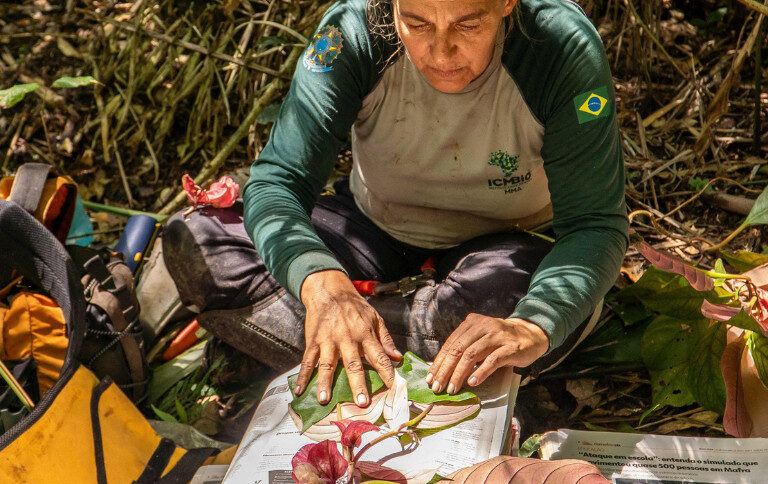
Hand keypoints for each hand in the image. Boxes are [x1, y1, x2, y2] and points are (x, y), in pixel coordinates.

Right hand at [293, 270, 401, 406]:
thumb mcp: (375, 318)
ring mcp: (328, 340)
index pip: (379, 356)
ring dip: (325, 383)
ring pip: (327, 364)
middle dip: (358, 384)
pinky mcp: (313, 340)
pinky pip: (307, 360)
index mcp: (365, 333)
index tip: (392, 387)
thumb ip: (385, 339)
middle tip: (361, 402)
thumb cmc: (354, 306)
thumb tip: (398, 357)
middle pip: (353, 364)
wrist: (329, 291)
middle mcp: (347, 338)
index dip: (386, 372)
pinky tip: (299, 389)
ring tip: (325, 400)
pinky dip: (302, 375)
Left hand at [426, 314, 548, 393]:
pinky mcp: (510, 347)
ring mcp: (497, 336)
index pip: (451, 344)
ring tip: (452, 388)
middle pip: (458, 349)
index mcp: (472, 323)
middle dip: (445, 370)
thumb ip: (465, 347)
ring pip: (472, 355)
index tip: (430, 378)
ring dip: (459, 373)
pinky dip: (480, 372)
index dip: (439, 362)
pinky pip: (492, 360)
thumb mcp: (480, 338)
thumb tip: (442, 369)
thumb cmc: (501, 340)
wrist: (531, 334)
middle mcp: (483, 326)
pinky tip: (472, 382)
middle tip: (437, 387)